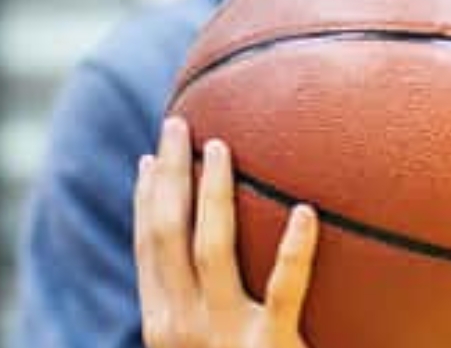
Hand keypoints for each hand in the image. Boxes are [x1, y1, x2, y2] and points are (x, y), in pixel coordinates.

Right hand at [134, 117, 318, 347]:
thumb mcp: (201, 347)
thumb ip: (201, 309)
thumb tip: (207, 259)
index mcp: (161, 322)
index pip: (147, 247)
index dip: (145, 198)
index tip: (150, 158)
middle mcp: (182, 325)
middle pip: (167, 232)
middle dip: (169, 173)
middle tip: (177, 124)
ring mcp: (226, 336)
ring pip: (212, 248)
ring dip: (212, 191)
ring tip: (220, 146)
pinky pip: (284, 289)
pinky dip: (294, 249)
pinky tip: (305, 211)